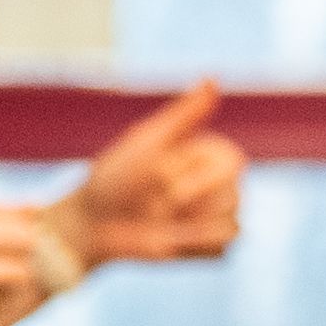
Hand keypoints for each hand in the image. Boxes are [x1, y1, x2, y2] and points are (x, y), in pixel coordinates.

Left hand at [67, 81, 243, 264]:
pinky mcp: (209, 247)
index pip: (235, 164)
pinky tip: (170, 241)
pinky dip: (196, 245)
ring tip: (159, 222)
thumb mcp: (147, 141)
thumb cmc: (113, 178)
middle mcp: (216, 183)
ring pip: (232, 223)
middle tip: (153, 204)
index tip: (162, 176)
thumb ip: (184, 114)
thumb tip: (214, 78)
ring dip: (191, 227)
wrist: (91, 225)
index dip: (199, 178)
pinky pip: (224, 247)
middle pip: (235, 196)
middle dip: (188, 203)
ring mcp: (213, 216)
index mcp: (206, 153)